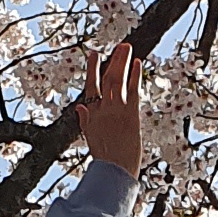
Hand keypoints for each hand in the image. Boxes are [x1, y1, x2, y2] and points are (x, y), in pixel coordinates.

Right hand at [75, 41, 141, 179]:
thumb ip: (85, 120)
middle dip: (113, 61)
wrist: (115, 171)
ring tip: (127, 47)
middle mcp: (103, 109)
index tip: (95, 55)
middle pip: (107, 79)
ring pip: (119, 80)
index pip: (91, 87)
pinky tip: (138, 64)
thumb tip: (79, 107)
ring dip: (123, 62)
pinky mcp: (130, 114)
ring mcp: (117, 110)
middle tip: (120, 45)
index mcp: (91, 115)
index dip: (92, 70)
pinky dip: (135, 76)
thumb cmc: (105, 159)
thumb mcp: (90, 138)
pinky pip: (133, 90)